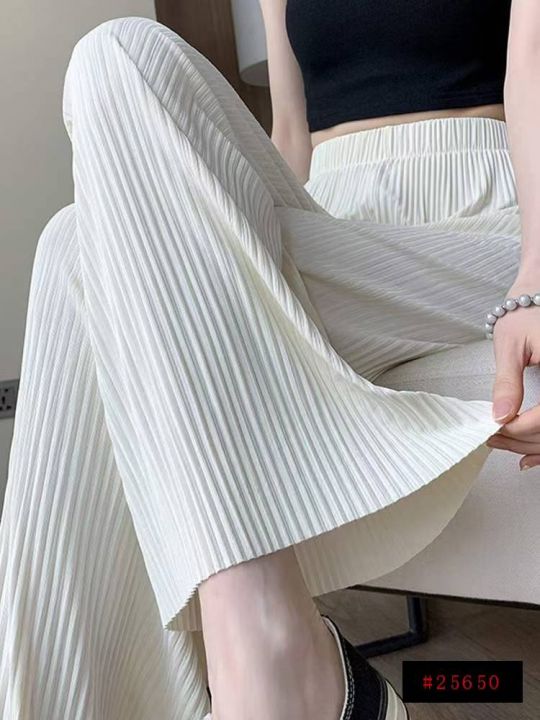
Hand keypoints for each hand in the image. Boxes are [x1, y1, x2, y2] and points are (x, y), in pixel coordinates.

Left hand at [486, 278, 539, 469]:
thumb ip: (507, 382)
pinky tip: (529, 456)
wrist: (538, 291)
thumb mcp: (510, 345)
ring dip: (535, 445)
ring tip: (506, 447)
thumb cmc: (525, 312)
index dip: (522, 428)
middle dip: (524, 440)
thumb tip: (499, 415)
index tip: (497, 430)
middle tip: (494, 441)